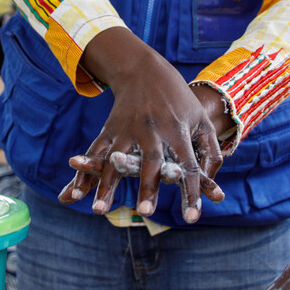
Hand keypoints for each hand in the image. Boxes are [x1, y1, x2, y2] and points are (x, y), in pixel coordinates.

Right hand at [61, 35, 226, 221]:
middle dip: (147, 188)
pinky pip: (95, 154)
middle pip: (150, 164)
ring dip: (107, 187)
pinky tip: (75, 192)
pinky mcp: (110, 129)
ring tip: (100, 211)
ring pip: (116, 162)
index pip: (188, 168)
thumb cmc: (180, 101)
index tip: (192, 219)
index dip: (191, 194)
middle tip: (146, 213)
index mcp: (178, 132)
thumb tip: (214, 190)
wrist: (145, 70)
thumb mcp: (201, 122)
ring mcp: (128, 130)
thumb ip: (211, 154)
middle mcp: (153, 132)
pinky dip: (83, 173)